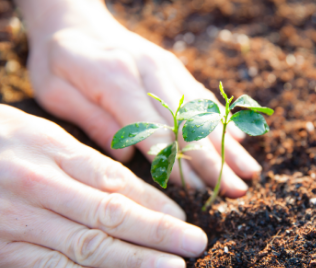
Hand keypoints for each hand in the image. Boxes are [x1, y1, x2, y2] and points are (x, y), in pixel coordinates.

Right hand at [0, 106, 207, 267]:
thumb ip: (80, 159)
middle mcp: (36, 185)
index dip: (155, 203)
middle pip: (109, 215)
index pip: (114, 181)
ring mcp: (14, 219)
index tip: (186, 218)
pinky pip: (43, 267)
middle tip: (195, 246)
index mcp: (49, 150)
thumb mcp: (34, 133)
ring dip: (132, 261)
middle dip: (157, 234)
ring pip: (84, 245)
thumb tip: (131, 186)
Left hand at [19, 0, 258, 196]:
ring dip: (229, 145)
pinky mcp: (174, 67)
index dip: (177, 161)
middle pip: (187, 123)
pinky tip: (242, 140)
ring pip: (203, 111)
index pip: (153, 128)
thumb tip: (127, 155)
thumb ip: (92, 121)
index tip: (196, 191)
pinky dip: (223, 120)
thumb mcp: (55, 91)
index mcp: (115, 77)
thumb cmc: (58, 60)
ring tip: (250, 173)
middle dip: (215, 161)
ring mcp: (166, 67)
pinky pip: (203, 96)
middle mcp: (149, 70)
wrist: (72, 17)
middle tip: (236, 191)